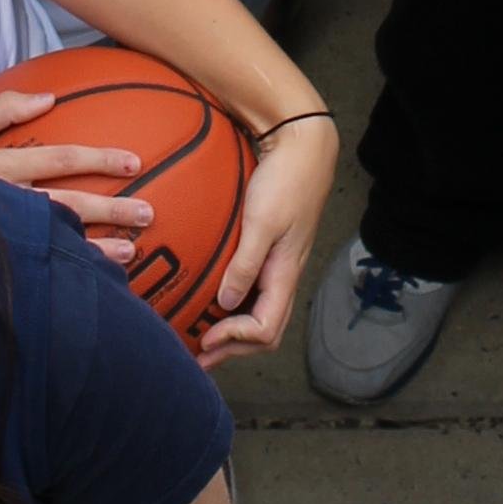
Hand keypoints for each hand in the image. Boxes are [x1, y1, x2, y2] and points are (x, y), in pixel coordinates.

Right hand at [0, 89, 150, 265]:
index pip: (58, 159)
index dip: (97, 159)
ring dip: (95, 250)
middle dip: (111, 210)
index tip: (134, 161)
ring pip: (56, 243)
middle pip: (68, 206)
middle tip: (148, 213)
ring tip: (130, 253)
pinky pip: (34, 268)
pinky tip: (89, 283)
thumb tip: (48, 98)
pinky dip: (63, 275)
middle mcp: (4, 204)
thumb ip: (3, 108)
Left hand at [197, 111, 340, 364]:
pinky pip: (255, 290)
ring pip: (261, 313)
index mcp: (285, 273)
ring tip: (202, 336)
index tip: (205, 337)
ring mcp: (279, 263)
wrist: (303, 146)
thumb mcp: (262, 221)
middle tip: (198, 357)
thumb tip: (225, 305)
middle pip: (265, 331)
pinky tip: (213, 298)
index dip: (236, 341)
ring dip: (234, 332)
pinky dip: (234, 305)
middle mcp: (284, 275)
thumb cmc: (285, 180)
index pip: (266, 329)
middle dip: (233, 349)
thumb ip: (245, 263)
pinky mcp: (272, 249)